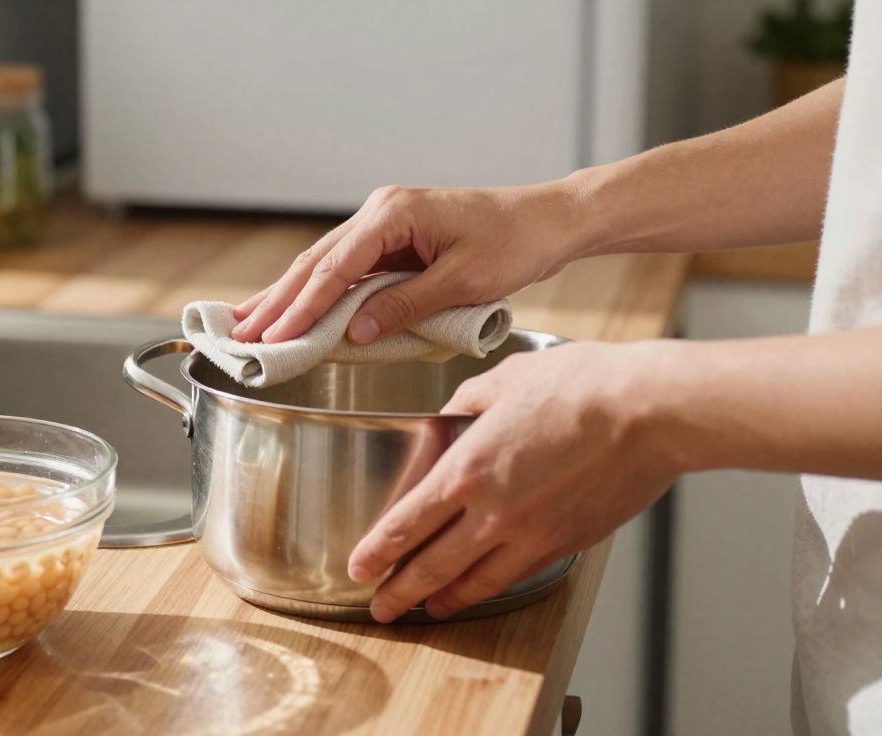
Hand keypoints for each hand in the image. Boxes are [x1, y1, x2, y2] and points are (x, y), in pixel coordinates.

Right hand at [230, 183, 582, 344]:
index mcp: (394, 213)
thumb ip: (406, 306)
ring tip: (250, 325)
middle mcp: (382, 212)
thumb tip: (355, 333)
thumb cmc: (515, 244)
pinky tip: (294, 310)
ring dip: (289, 297)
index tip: (273, 336)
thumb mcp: (463, 282)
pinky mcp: (394, 240)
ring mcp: (385, 224)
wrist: (548, 221)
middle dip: (278, 302)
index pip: (335, 268)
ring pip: (324, 266)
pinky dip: (318, 293)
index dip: (301, 307)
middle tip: (241, 336)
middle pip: (316, 263)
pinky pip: (347, 270)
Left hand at [346, 341, 684, 622]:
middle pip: (431, 566)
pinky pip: (515, 576)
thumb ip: (466, 403)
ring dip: (441, 599)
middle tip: (378, 607)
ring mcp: (530, 535)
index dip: (377, 552)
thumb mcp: (505, 380)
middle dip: (398, 592)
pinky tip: (476, 591)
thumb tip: (450, 416)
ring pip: (473, 582)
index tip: (359, 567)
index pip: (406, 524)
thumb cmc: (582, 386)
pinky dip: (487, 589)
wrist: (649, 411)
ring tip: (423, 609)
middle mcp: (493, 513)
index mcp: (467, 470)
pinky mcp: (565, 543)